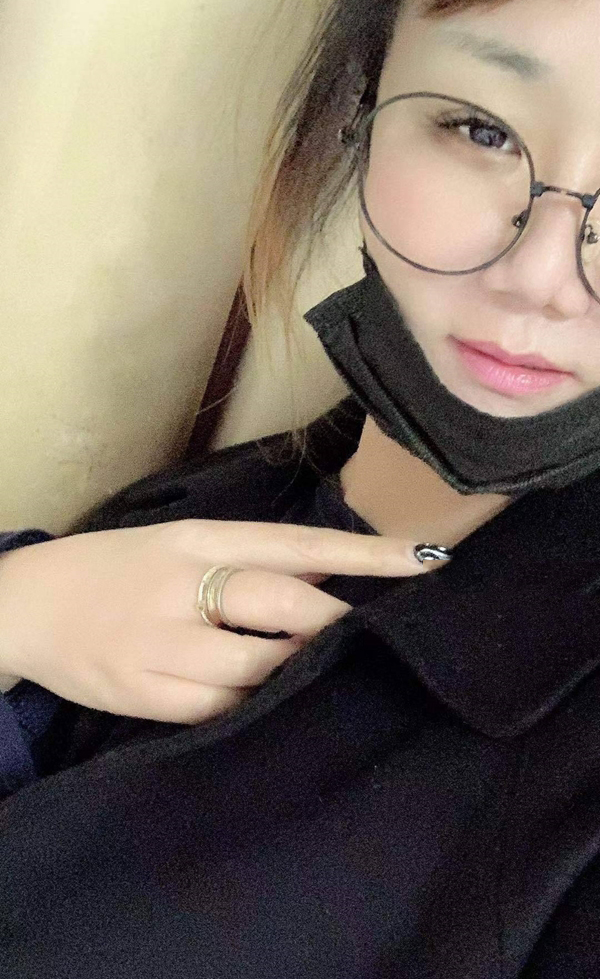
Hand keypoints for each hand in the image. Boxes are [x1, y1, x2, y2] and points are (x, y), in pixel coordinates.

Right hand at [0, 519, 439, 722]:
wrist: (29, 603)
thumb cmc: (122, 570)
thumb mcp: (183, 545)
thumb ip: (256, 559)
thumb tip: (340, 568)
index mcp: (196, 540)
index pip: (296, 544)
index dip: (365, 555)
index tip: (426, 561)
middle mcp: (180, 586)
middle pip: (281, 604)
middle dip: (336, 625)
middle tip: (374, 638)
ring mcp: (157, 643)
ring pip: (256, 668)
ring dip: (299, 671)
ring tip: (323, 672)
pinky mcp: (139, 693)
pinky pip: (218, 710)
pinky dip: (254, 708)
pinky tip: (272, 704)